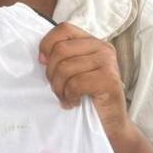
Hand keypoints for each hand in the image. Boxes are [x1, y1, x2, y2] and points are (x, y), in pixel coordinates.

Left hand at [40, 23, 128, 137]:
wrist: (110, 123)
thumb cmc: (87, 96)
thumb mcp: (72, 71)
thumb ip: (61, 57)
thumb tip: (42, 57)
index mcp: (92, 42)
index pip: (64, 29)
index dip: (47, 44)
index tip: (43, 62)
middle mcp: (103, 48)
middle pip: (61, 50)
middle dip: (51, 72)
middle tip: (56, 88)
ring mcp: (109, 63)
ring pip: (66, 68)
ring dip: (59, 88)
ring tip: (65, 97)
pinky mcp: (110, 80)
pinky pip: (76, 84)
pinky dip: (70, 96)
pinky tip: (74, 103)